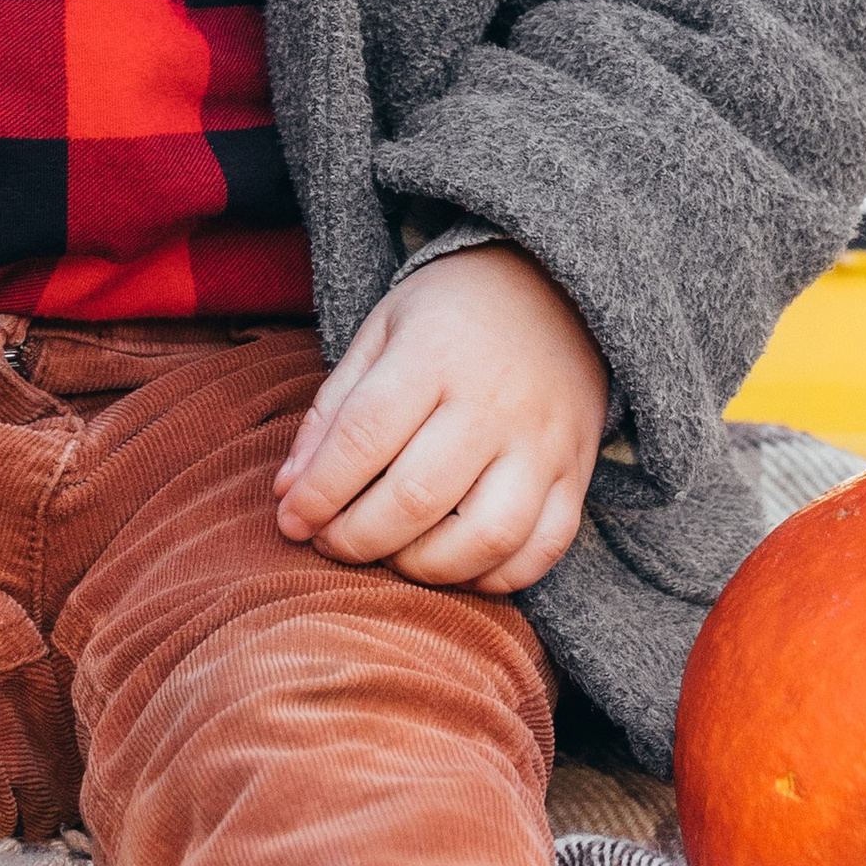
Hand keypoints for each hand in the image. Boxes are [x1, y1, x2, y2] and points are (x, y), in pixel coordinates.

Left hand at [273, 245, 607, 593]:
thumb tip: (288, 492)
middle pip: (417, 497)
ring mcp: (544, 442)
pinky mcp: (577, 473)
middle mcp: (495, 402)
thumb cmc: (449, 316)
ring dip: (425, 567)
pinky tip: (455, 564)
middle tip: (330, 543)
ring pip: (486, 537)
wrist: (556, 288)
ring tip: (392, 555)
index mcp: (435, 354)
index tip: (291, 519)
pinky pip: (543, 549)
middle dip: (357, 539)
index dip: (319, 491)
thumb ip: (332, 411)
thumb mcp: (381, 332)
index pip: (365, 437)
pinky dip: (495, 576)